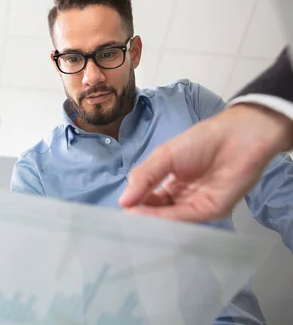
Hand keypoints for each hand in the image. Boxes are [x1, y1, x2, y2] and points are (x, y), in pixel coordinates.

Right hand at [119, 104, 292, 221]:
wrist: (237, 136)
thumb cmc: (200, 141)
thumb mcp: (164, 156)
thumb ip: (144, 177)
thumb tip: (122, 202)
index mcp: (170, 184)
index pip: (148, 200)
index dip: (135, 204)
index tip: (119, 209)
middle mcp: (183, 198)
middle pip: (158, 213)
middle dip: (141, 217)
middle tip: (122, 221)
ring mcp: (197, 206)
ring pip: (170, 219)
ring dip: (151, 221)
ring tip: (131, 222)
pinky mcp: (211, 211)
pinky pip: (185, 218)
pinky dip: (166, 220)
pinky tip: (150, 218)